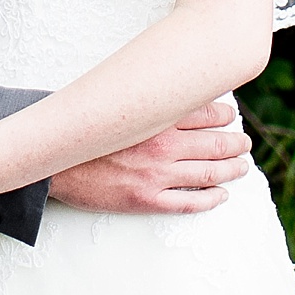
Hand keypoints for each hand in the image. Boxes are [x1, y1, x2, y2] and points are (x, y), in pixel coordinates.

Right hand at [47, 99, 253, 214]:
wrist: (51, 162)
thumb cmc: (82, 131)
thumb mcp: (113, 104)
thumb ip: (144, 100)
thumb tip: (170, 92)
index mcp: (153, 118)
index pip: (204, 114)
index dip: (224, 116)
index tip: (232, 117)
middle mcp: (160, 146)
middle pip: (214, 144)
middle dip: (235, 144)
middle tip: (244, 144)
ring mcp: (155, 175)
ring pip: (208, 174)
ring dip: (231, 170)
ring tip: (241, 167)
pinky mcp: (146, 200)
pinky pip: (189, 203)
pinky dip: (210, 199)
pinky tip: (221, 195)